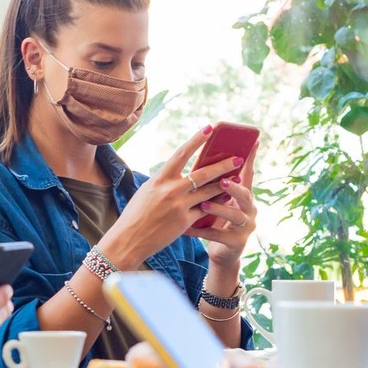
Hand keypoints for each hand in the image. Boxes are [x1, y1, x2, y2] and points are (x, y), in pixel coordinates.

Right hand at [99, 126, 243, 267]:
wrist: (128, 240)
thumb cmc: (136, 215)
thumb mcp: (147, 191)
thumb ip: (165, 182)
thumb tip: (182, 173)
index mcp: (159, 179)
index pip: (181, 153)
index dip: (196, 140)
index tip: (210, 128)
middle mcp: (170, 190)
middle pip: (202, 174)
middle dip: (223, 165)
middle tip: (239, 159)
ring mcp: (178, 206)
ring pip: (208, 192)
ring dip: (225, 185)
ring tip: (239, 179)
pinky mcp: (184, 222)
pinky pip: (205, 211)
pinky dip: (216, 205)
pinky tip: (227, 201)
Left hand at [189, 141, 258, 270]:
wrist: (222, 252)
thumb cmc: (216, 220)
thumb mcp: (218, 200)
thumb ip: (214, 184)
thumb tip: (203, 160)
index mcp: (244, 195)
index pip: (248, 174)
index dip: (251, 159)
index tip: (252, 142)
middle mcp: (250, 209)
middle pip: (246, 194)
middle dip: (234, 187)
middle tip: (222, 181)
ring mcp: (245, 227)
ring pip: (235, 216)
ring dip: (219, 209)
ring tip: (203, 205)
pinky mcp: (236, 243)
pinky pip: (217, 235)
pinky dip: (201, 231)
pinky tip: (187, 229)